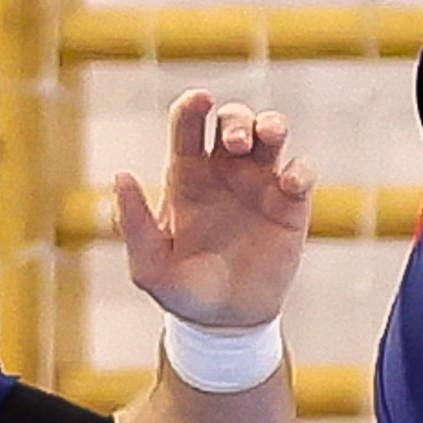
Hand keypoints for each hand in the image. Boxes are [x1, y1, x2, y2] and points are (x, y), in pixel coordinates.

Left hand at [112, 89, 314, 333]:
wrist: (226, 323)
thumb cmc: (182, 292)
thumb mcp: (150, 266)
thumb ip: (135, 223)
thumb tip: (120, 174)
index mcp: (187, 177)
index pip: (188, 127)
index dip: (193, 106)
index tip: (200, 99)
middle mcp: (224, 172)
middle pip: (234, 121)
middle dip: (238, 119)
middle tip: (235, 143)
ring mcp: (260, 185)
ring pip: (271, 134)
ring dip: (272, 125)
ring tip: (268, 137)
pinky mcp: (290, 206)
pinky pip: (302, 172)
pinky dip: (301, 168)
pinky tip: (291, 182)